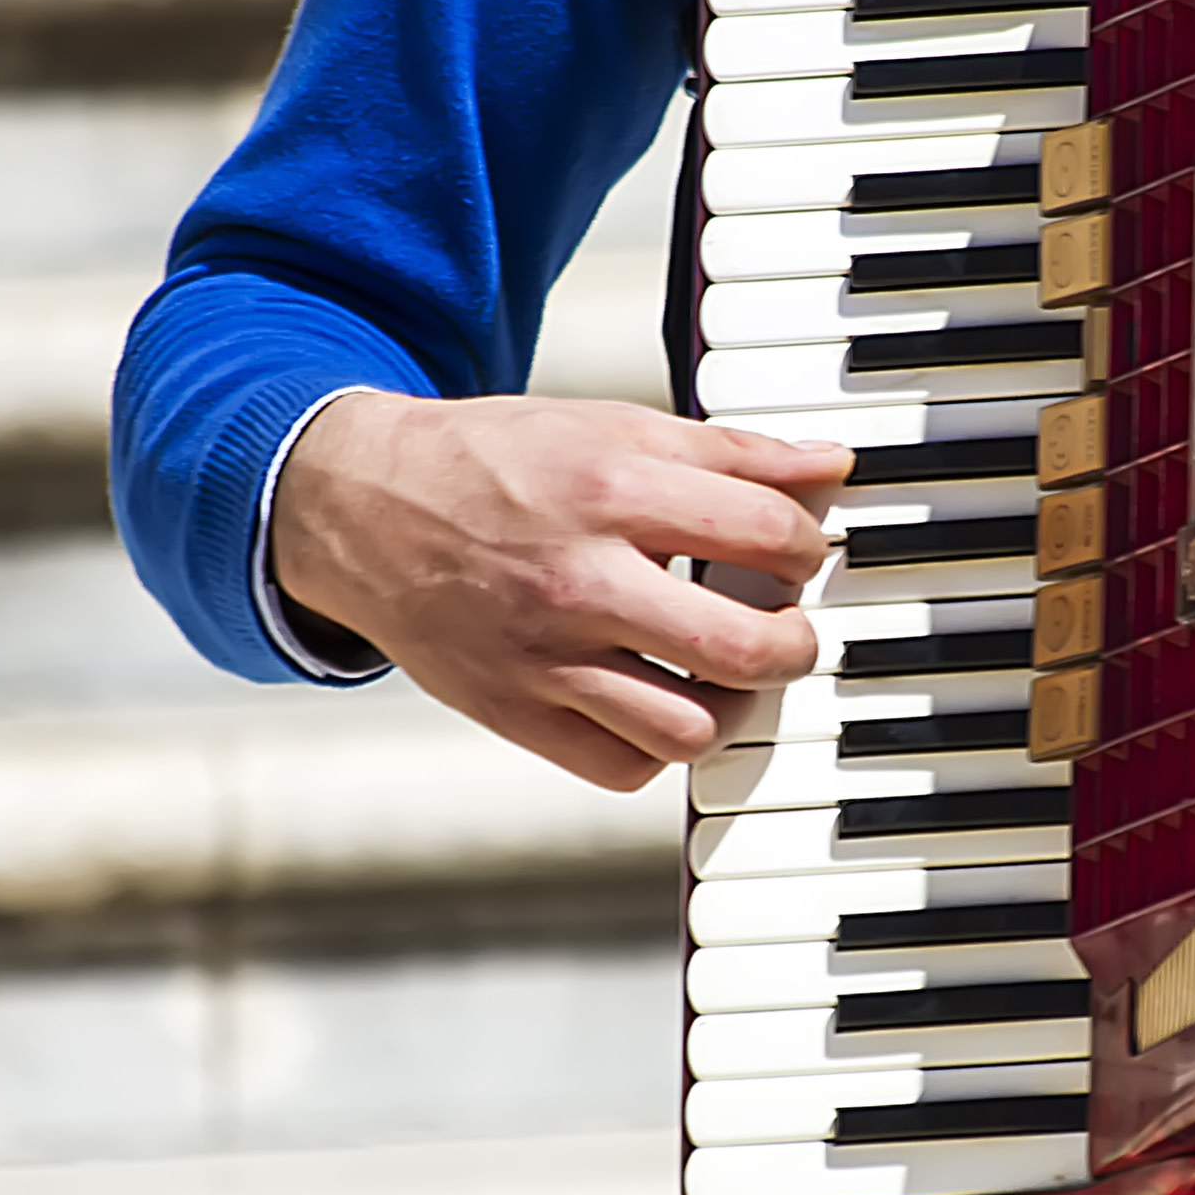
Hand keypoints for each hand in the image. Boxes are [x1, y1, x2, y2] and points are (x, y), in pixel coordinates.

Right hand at [271, 391, 851, 790]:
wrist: (361, 507)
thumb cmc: (502, 463)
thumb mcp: (615, 427)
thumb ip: (733, 454)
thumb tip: (832, 466)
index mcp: (611, 492)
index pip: (765, 533)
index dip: (806, 544)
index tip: (797, 548)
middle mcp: (578, 582)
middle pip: (743, 649)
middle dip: (797, 642)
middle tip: (790, 627)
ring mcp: (542, 659)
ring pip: (690, 728)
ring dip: (735, 706)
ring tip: (729, 669)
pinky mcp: (512, 713)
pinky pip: (625, 767)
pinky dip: (662, 745)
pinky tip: (666, 699)